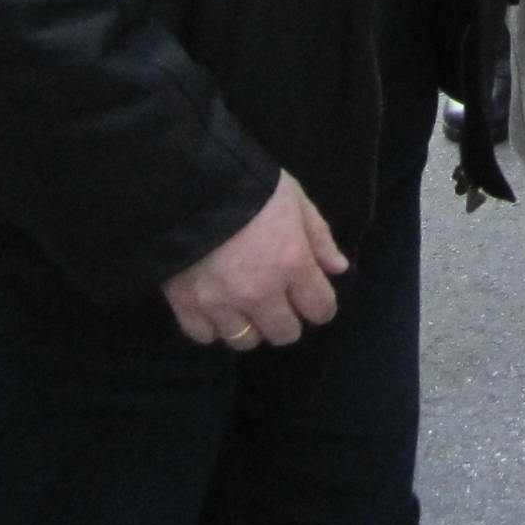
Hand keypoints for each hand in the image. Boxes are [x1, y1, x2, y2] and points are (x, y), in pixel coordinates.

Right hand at [160, 173, 347, 349]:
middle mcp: (260, 292)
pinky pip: (205, 336)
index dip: (321, 306)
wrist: (189, 183)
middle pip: (284, 334)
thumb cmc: (250, 185)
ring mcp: (221, 303)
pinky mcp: (186, 305)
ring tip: (244, 307)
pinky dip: (211, 327)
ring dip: (250, 326)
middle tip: (278, 303)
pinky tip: (214, 308)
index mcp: (293, 264)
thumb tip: (338, 269)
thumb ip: (319, 237)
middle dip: (287, 320)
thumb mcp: (295, 199)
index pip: (320, 309)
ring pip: (245, 341)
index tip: (313, 299)